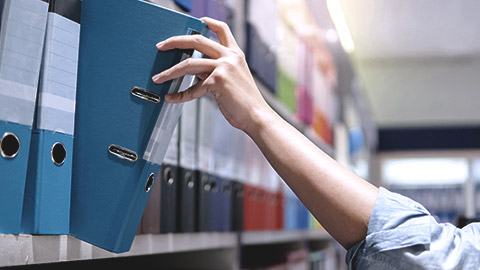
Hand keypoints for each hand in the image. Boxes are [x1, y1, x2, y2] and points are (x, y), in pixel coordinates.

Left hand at [152, 17, 271, 132]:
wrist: (256, 116)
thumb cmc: (245, 102)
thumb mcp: (232, 79)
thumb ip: (216, 70)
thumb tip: (195, 71)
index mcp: (235, 54)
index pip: (222, 29)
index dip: (208, 22)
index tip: (197, 21)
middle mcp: (230, 57)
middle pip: (197, 40)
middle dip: (175, 41)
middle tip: (162, 46)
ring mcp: (224, 68)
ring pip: (189, 64)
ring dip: (170, 72)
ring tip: (159, 77)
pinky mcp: (217, 82)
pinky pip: (192, 88)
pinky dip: (179, 95)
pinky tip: (171, 97)